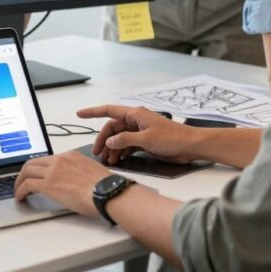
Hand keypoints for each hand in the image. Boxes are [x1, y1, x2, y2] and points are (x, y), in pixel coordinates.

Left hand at [13, 151, 111, 216]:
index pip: (48, 159)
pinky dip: (20, 190)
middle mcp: (59, 160)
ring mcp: (53, 171)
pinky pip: (27, 185)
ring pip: (27, 171)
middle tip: (22, 180)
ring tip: (18, 189)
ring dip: (19, 181)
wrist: (106, 191)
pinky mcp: (48, 184)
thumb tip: (75, 180)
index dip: (38, 167)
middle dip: (24, 171)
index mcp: (70, 156)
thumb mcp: (91, 171)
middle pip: (33, 162)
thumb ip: (79, 172)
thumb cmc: (104, 186)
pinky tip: (21, 196)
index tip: (36, 173)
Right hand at [77, 105, 195, 164]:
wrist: (191, 146)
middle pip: (113, 128)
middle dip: (104, 140)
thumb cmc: (172, 139)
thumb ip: (125, 140)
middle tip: (97, 153)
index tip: (79, 114)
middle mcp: (136, 120)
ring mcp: (140, 131)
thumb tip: (110, 141)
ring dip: (113, 148)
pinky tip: (118, 160)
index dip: (93, 112)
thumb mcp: (145, 140)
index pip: (109, 111)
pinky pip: (128, 144)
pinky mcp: (145, 141)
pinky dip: (122, 151)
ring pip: (120, 138)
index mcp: (135, 114)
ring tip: (108, 160)